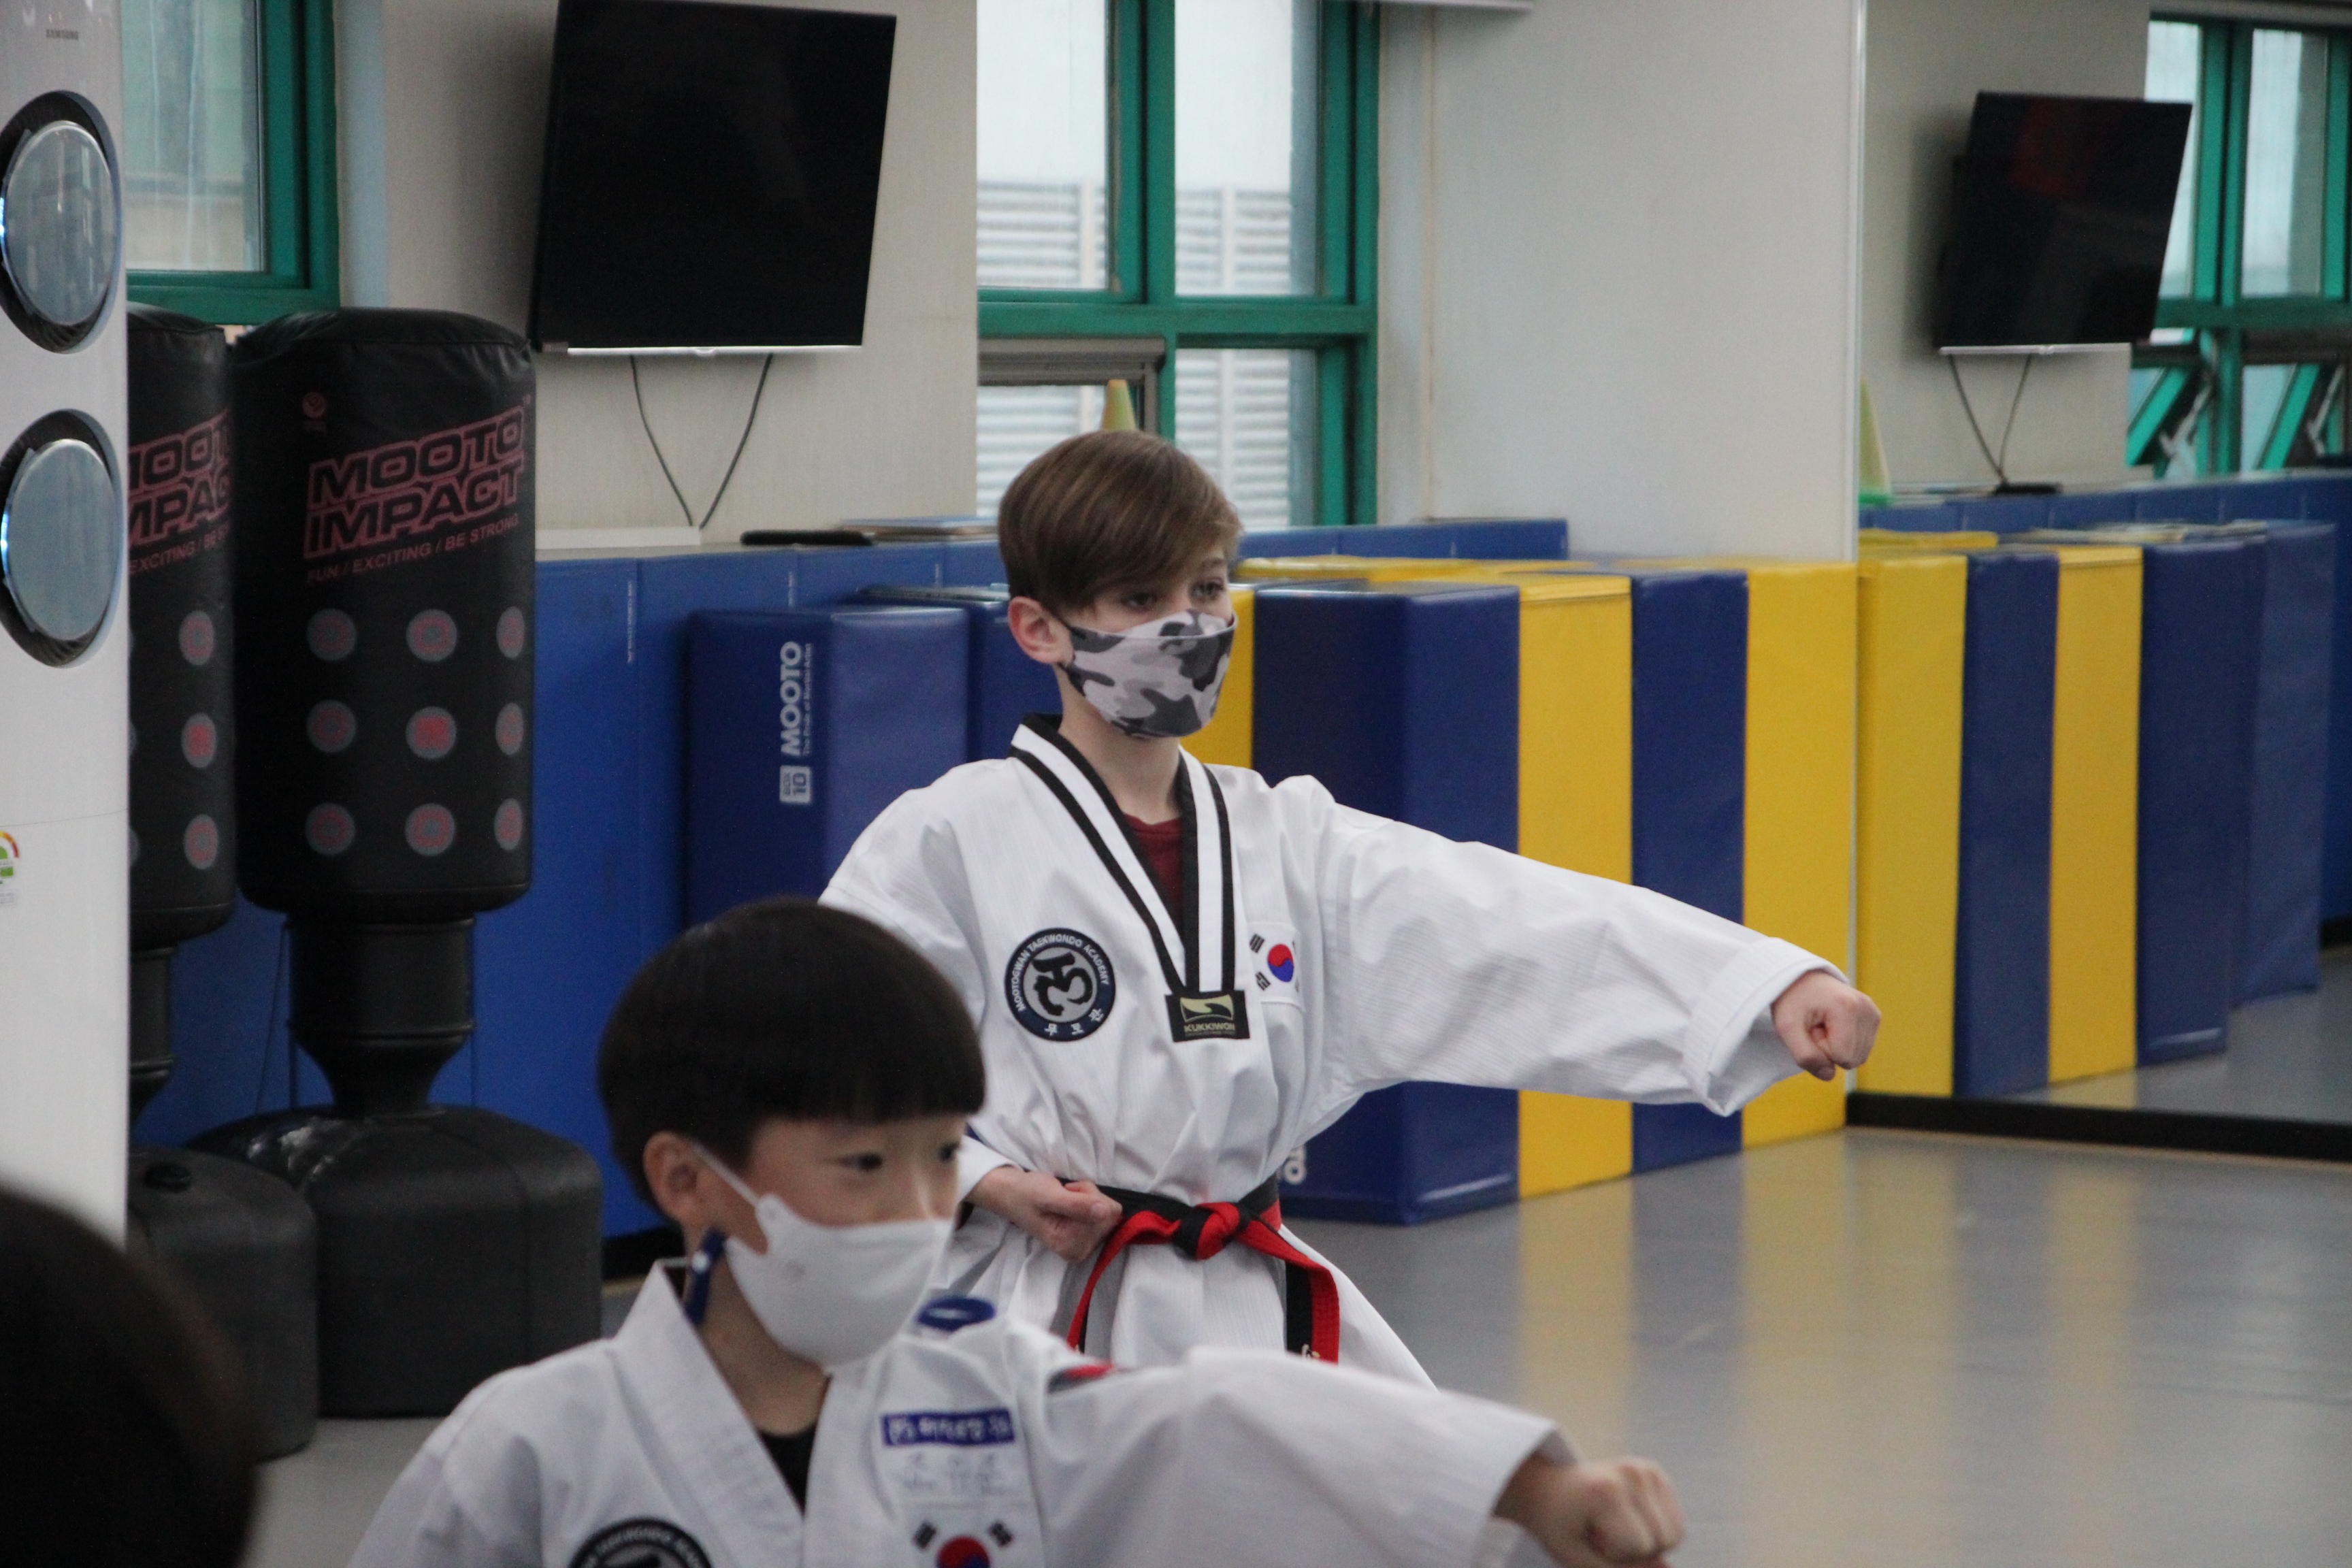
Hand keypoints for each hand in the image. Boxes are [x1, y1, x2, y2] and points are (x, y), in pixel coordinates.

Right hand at [967, 1167, 1121, 1261]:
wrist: (1013, 1193)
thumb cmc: (1027, 1193)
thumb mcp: (1049, 1196)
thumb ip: (1077, 1205)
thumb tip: (1105, 1212)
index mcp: (1072, 1247)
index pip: (1107, 1215)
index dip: (1088, 1197)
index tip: (1067, 1195)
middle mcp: (1081, 1251)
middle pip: (1109, 1214)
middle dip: (1089, 1196)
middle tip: (1064, 1195)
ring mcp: (1084, 1244)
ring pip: (1108, 1211)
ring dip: (1088, 1196)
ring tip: (1064, 1197)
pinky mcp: (1086, 1236)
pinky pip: (1105, 1211)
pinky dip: (1089, 1199)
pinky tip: (1070, 1201)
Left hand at [1495, 1455, 1683, 1567]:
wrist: (1549, 1489)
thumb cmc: (1560, 1527)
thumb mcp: (1577, 1558)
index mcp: (1606, 1490)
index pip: (1639, 1545)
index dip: (1615, 1553)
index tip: (1589, 1535)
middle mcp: (1631, 1472)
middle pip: (1663, 1540)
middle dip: (1634, 1549)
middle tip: (1600, 1531)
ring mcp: (1645, 1469)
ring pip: (1675, 1534)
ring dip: (1646, 1541)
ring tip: (1612, 1525)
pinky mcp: (1655, 1473)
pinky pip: (1676, 1524)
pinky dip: (1654, 1531)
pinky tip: (1625, 1518)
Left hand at [1771, 970, 1878, 1079]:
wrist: (1800, 977)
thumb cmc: (1791, 1001)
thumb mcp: (1787, 1028)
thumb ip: (1805, 1055)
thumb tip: (1829, 1076)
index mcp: (1847, 1008)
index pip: (1842, 1057)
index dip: (1821, 1050)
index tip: (1809, 1028)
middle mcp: (1867, 1009)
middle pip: (1853, 1059)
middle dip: (1830, 1049)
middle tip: (1815, 1026)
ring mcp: (1873, 1012)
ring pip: (1859, 1056)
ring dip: (1837, 1047)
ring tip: (1823, 1024)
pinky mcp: (1874, 1016)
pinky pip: (1862, 1048)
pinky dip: (1846, 1042)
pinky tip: (1832, 1024)